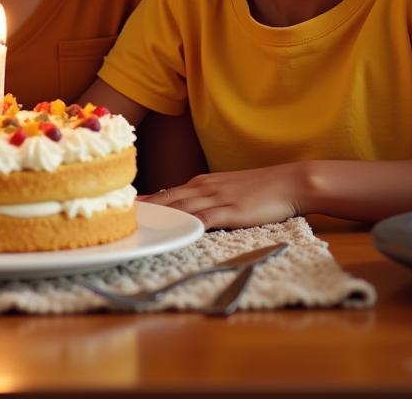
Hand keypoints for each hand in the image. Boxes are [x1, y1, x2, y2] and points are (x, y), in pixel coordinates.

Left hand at [142, 163, 309, 228]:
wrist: (290, 182)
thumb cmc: (261, 188)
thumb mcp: (228, 189)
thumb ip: (207, 198)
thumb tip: (188, 209)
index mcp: (203, 183)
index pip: (168, 192)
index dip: (148, 201)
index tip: (127, 208)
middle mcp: (205, 188)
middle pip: (168, 199)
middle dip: (145, 209)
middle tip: (122, 216)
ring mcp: (218, 198)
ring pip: (181, 208)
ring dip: (160, 216)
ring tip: (139, 224)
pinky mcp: (232, 211)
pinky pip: (206, 218)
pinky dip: (189, 223)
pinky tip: (176, 229)